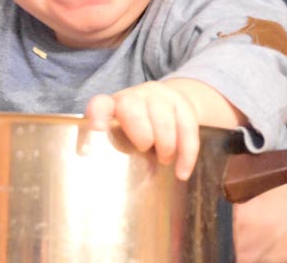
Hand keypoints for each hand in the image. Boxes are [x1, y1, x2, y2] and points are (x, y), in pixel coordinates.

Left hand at [85, 81, 200, 179]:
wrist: (168, 107)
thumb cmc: (137, 132)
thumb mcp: (124, 139)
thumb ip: (119, 155)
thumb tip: (122, 189)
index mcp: (112, 107)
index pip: (100, 105)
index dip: (98, 115)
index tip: (98, 129)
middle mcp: (134, 97)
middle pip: (132, 107)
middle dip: (140, 132)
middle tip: (144, 149)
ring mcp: (158, 96)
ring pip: (163, 116)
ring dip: (165, 144)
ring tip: (164, 160)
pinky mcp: (182, 102)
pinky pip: (187, 126)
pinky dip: (186, 153)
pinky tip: (182, 172)